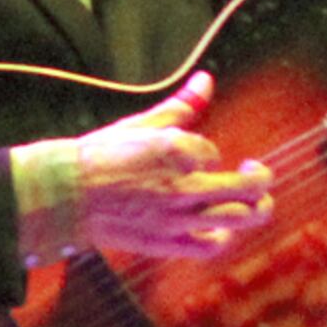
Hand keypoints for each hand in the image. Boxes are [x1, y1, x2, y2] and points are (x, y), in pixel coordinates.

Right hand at [67, 71, 273, 258]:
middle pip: (248, 187)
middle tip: (253, 171)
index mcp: (174, 149)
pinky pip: (211, 246)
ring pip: (239, 218)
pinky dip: (223, 237)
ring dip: (256, 208)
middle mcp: (181, 185)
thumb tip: (206, 80)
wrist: (66, 196)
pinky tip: (221, 227)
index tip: (188, 155)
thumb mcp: (141, 124)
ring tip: (256, 202)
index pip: (212, 151)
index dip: (204, 153)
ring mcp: (176, 217)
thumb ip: (181, 105)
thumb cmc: (100, 156)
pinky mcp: (167, 242)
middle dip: (260, 177)